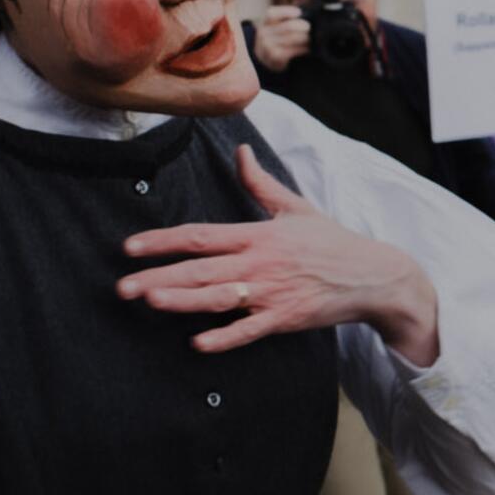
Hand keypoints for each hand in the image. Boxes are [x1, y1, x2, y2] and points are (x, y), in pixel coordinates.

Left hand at [118, 145, 440, 362]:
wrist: (372, 275)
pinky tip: (199, 343)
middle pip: (200, 269)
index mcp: (258, 235)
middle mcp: (260, 263)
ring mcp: (272, 292)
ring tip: (150, 302)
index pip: (200, 235)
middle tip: (122, 287)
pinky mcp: (286, 318)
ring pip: (218, 297)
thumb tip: (240, 151)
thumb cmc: (332, 241)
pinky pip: (250, 330)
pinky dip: (225, 337)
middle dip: (158, 276)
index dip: (162, 240)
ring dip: (182, 301)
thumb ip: (261, 183)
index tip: (130, 247)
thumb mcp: (296, 207)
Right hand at [253, 4, 309, 70]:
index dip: (287, 11)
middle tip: (311, 27)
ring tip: (312, 38)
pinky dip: (303, 49)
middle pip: (288, 26)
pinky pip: (293, 50)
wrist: (265, 59)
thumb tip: (303, 7)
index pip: (272, 13)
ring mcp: (268, 45)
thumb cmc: (276, 38)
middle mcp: (264, 33)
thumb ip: (286, 17)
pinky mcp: (275, 57)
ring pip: (292, 38)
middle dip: (303, 26)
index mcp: (265, 22)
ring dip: (305, 38)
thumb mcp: (277, 26)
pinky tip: (308, 48)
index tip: (299, 12)